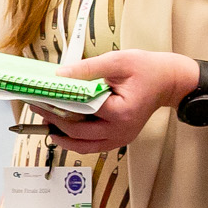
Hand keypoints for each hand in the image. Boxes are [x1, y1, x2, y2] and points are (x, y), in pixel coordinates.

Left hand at [49, 49, 197, 151]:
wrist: (168, 81)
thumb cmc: (147, 69)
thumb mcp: (117, 61)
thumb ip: (87, 69)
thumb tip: (60, 76)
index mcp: (121, 112)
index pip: (82, 111)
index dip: (58, 104)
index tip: (41, 97)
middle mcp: (121, 130)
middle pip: (79, 133)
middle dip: (55, 121)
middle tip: (38, 108)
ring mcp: (121, 138)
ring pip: (84, 146)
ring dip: (63, 137)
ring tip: (46, 124)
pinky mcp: (120, 139)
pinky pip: (93, 146)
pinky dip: (77, 140)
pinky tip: (63, 130)